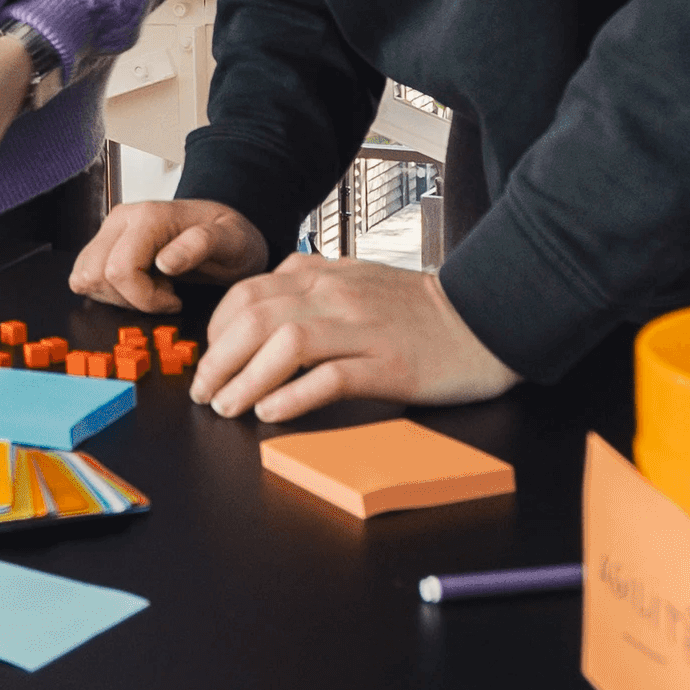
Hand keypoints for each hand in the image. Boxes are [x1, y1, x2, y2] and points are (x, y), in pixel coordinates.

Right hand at [72, 196, 268, 311]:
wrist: (227, 230)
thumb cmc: (231, 237)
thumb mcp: (233, 240)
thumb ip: (202, 244)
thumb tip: (165, 262)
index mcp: (148, 217)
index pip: (119, 270)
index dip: (145, 298)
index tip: (175, 300)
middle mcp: (121, 219)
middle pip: (94, 275)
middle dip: (129, 299)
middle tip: (164, 295)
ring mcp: (110, 231)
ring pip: (85, 278)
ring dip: (117, 296)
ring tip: (153, 288)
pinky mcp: (105, 245)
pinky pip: (87, 277)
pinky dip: (111, 292)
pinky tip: (142, 286)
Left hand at [191, 254, 515, 420]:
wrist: (483, 319)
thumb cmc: (415, 310)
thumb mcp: (354, 283)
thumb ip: (307, 290)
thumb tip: (256, 313)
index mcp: (322, 276)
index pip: (247, 295)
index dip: (215, 332)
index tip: (208, 363)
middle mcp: (336, 295)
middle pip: (255, 319)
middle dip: (218, 360)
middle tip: (206, 394)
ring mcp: (364, 329)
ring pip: (284, 344)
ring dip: (246, 380)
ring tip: (230, 408)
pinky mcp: (390, 366)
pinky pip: (330, 378)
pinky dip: (293, 396)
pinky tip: (272, 414)